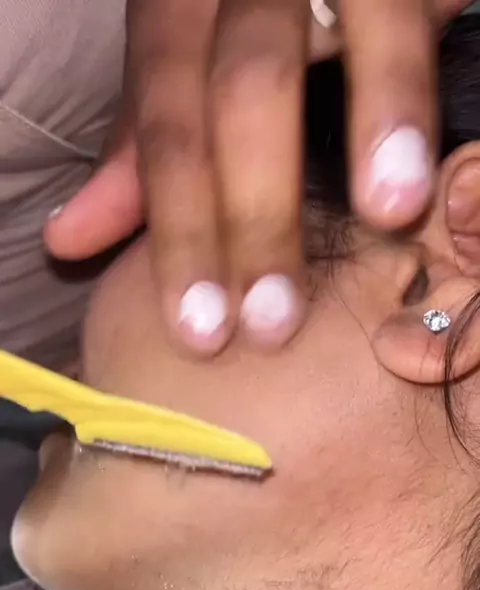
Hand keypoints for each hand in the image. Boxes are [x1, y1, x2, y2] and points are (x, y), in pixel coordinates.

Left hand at [45, 0, 470, 355]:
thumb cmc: (230, 24)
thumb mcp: (181, 73)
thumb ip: (140, 152)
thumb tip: (67, 242)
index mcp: (176, 12)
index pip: (165, 123)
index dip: (182, 230)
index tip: (201, 330)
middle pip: (236, 90)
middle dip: (255, 211)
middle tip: (272, 323)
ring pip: (334, 35)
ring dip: (366, 123)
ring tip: (388, 213)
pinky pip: (399, 17)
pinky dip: (409, 86)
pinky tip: (420, 156)